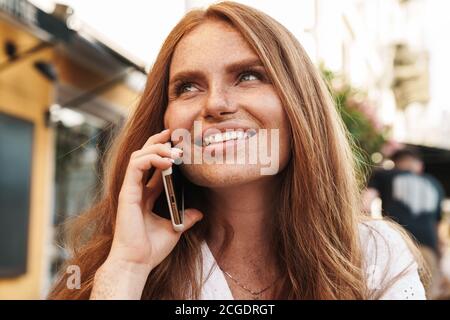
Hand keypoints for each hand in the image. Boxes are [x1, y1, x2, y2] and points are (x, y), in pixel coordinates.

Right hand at [91, 129, 202, 298]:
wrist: (137, 263)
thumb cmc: (151, 249)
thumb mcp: (174, 229)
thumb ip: (185, 218)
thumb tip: (199, 212)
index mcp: (146, 195)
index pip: (154, 166)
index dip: (164, 152)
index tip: (179, 143)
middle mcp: (137, 189)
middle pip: (144, 155)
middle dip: (158, 141)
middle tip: (175, 135)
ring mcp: (131, 189)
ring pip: (139, 156)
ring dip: (157, 148)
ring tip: (174, 151)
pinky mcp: (127, 192)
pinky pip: (136, 165)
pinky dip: (150, 158)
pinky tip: (166, 161)